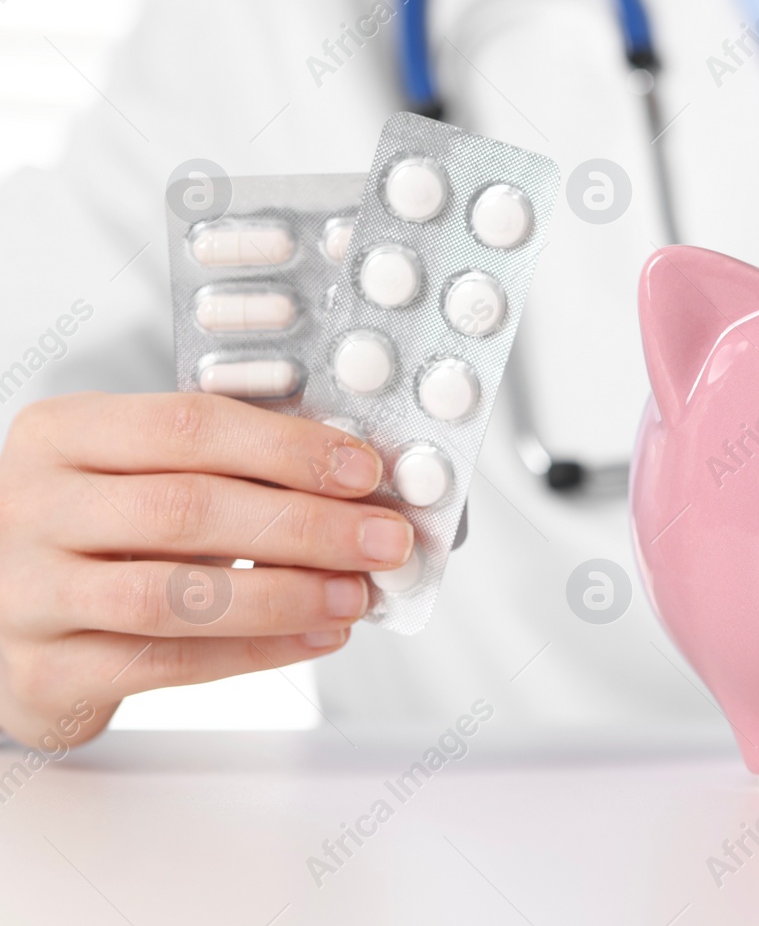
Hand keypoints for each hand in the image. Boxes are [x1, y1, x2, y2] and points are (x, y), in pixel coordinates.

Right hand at [0, 392, 413, 747]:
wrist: (5, 612)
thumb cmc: (99, 532)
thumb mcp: (143, 473)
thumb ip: (232, 469)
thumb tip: (356, 487)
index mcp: (62, 433)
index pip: (188, 425)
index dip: (288, 448)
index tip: (364, 471)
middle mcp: (33, 506)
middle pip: (186, 508)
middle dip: (306, 525)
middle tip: (382, 540)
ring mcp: (28, 593)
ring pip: (173, 595)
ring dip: (285, 595)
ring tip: (356, 594)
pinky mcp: (42, 672)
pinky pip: (164, 663)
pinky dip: (255, 651)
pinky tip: (315, 637)